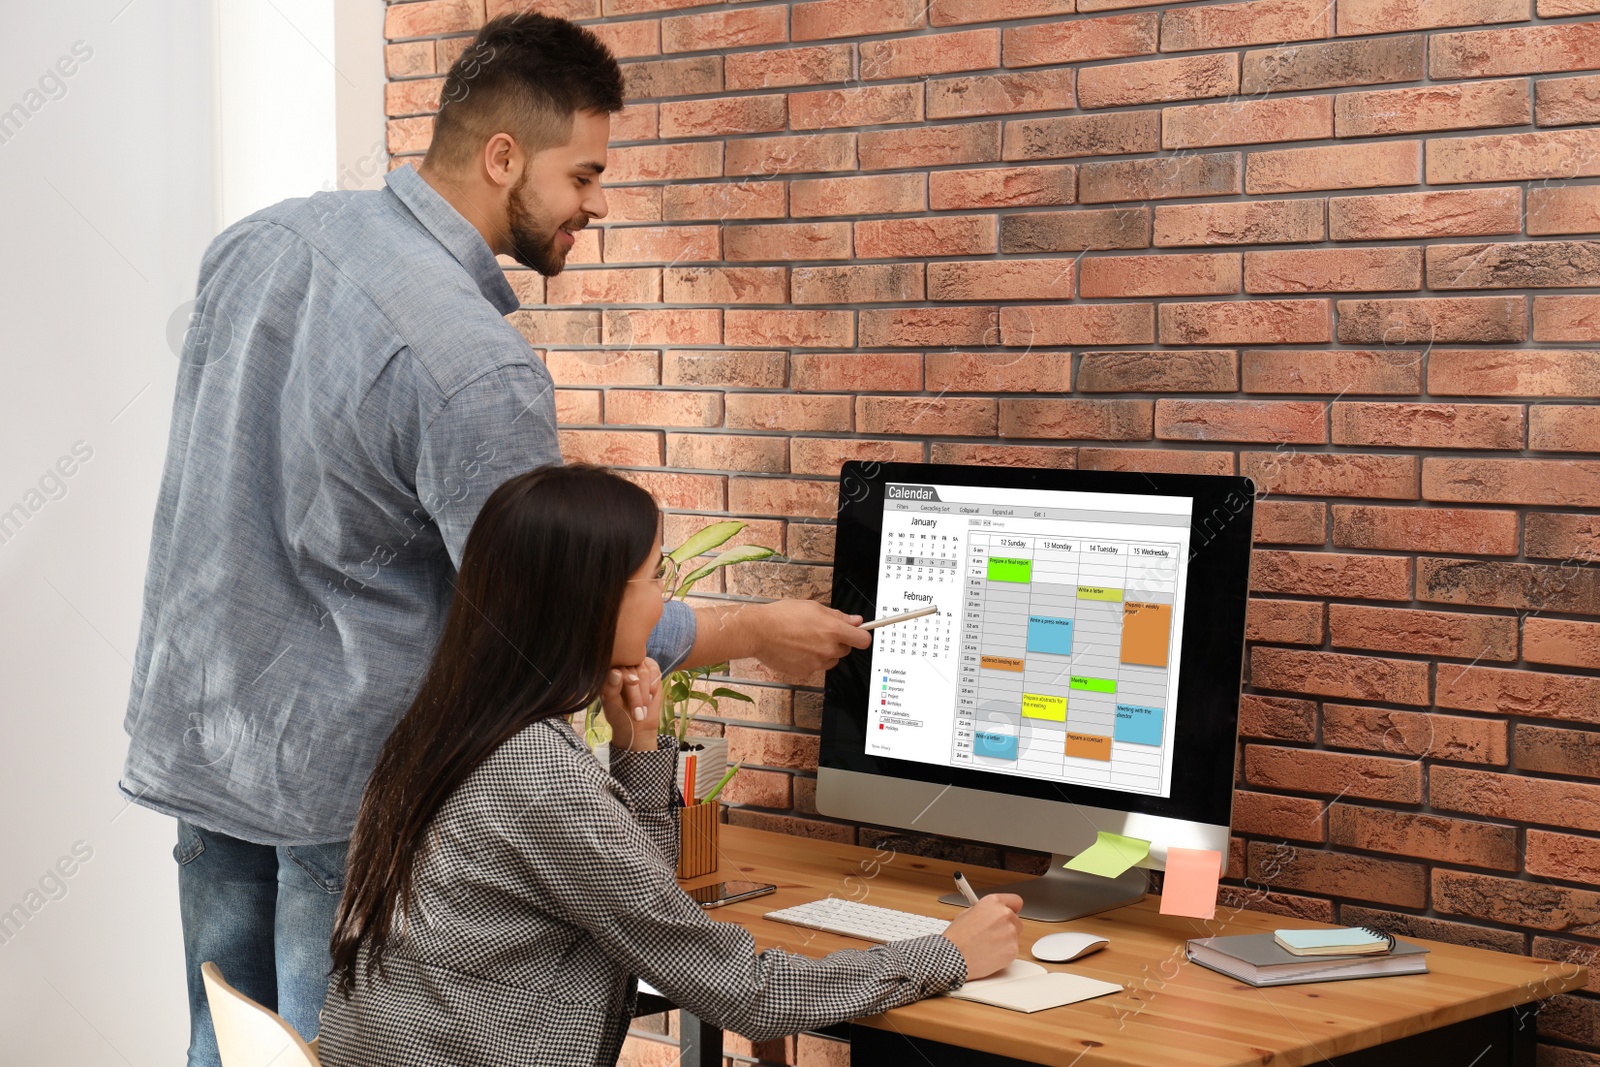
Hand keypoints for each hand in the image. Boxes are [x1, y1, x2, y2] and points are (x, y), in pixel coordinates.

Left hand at [601, 657, 662, 751]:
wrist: (637, 723)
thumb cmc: (619, 714)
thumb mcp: (612, 704)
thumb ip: (611, 688)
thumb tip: (615, 672)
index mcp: (606, 671)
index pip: (616, 666)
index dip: (626, 675)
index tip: (633, 683)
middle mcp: (620, 666)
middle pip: (632, 670)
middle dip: (637, 694)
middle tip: (638, 714)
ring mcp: (636, 665)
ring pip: (644, 671)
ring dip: (645, 693)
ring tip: (642, 710)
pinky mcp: (649, 668)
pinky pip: (654, 671)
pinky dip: (653, 686)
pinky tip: (649, 697)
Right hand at [749, 600, 871, 678]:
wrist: (759, 632)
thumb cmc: (781, 616)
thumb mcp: (813, 607)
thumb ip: (838, 616)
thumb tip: (855, 621)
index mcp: (833, 630)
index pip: (863, 640)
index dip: (861, 636)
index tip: (858, 633)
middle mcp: (828, 649)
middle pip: (846, 650)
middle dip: (838, 641)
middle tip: (820, 631)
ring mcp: (817, 663)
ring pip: (831, 660)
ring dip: (825, 652)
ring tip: (806, 640)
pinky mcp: (805, 672)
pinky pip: (815, 667)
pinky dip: (810, 660)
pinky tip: (797, 648)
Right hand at [940, 893, 1022, 980]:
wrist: (953, 957)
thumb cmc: (956, 937)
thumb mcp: (966, 914)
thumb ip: (984, 912)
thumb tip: (990, 915)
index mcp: (993, 902)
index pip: (1015, 901)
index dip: (1012, 909)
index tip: (1010, 913)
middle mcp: (1005, 915)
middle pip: (1016, 921)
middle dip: (1007, 928)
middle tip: (993, 935)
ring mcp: (1010, 933)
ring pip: (1014, 938)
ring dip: (1005, 942)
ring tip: (987, 947)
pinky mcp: (1012, 950)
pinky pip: (1012, 951)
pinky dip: (1004, 955)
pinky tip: (989, 955)